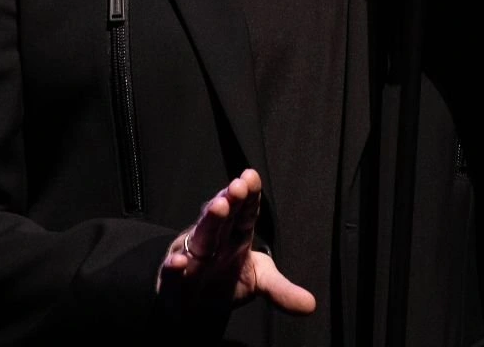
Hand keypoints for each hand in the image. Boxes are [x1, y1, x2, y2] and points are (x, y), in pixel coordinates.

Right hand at [156, 169, 314, 318]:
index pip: (244, 212)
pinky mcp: (175, 279)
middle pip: (223, 217)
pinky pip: (172, 271)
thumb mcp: (258, 282)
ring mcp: (193, 257)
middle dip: (230, 200)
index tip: (252, 177)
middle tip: (239, 185)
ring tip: (219, 207)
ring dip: (209, 221)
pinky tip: (180, 262)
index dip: (248, 195)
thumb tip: (311, 305)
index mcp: (236, 234)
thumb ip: (281, 290)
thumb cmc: (223, 280)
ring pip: (200, 235)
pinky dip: (174, 266)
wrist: (190, 302)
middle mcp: (214, 240)